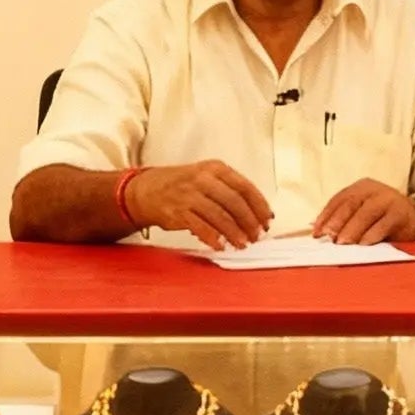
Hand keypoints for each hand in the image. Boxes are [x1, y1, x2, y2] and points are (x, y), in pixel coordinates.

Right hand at [123, 162, 271, 250]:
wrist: (147, 190)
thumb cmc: (182, 185)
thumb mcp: (207, 177)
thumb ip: (229, 191)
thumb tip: (255, 214)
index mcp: (215, 168)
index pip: (244, 186)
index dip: (259, 205)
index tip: (267, 220)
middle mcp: (203, 179)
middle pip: (234, 202)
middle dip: (249, 222)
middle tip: (256, 236)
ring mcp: (189, 195)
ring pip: (220, 216)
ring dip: (234, 233)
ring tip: (242, 244)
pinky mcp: (178, 212)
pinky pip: (201, 227)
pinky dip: (213, 239)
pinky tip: (221, 246)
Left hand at [313, 179, 414, 245]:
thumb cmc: (383, 217)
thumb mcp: (363, 211)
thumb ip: (345, 218)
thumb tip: (320, 231)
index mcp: (361, 187)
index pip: (339, 200)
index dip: (326, 215)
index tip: (316, 232)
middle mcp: (373, 190)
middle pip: (350, 204)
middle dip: (337, 222)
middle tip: (328, 237)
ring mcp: (388, 200)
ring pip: (365, 214)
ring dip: (352, 230)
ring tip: (342, 243)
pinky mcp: (399, 213)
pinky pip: (383, 224)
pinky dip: (371, 235)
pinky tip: (363, 245)